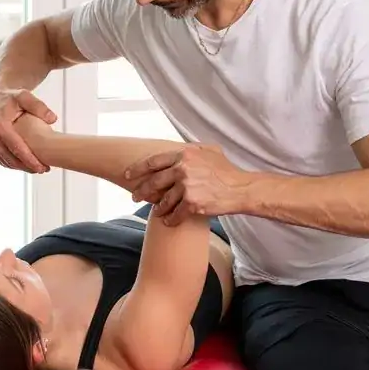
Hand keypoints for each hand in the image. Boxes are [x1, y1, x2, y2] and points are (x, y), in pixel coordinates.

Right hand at [0, 85, 56, 172]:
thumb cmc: (10, 97)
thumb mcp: (24, 96)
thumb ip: (39, 107)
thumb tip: (52, 119)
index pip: (16, 148)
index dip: (30, 160)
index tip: (43, 167)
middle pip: (11, 159)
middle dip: (28, 167)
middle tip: (44, 169)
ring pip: (5, 161)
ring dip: (22, 168)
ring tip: (38, 168)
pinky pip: (1, 159)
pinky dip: (13, 164)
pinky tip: (26, 165)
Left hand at [125, 144, 250, 225]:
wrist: (240, 188)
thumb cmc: (227, 170)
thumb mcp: (210, 151)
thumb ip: (192, 149)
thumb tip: (180, 148)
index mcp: (185, 155)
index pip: (154, 161)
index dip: (138, 169)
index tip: (128, 175)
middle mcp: (183, 169)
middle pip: (154, 182)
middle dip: (142, 191)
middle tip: (135, 197)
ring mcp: (187, 187)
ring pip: (164, 200)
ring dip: (158, 207)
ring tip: (156, 212)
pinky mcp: (192, 204)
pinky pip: (175, 214)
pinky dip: (170, 219)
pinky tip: (169, 221)